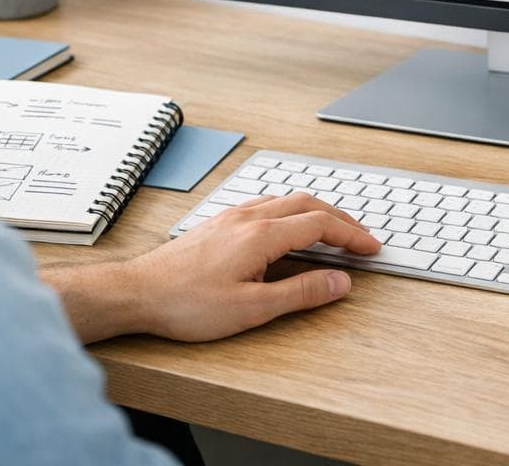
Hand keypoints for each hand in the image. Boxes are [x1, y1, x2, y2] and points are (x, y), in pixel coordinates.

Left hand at [45, 192, 379, 343]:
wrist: (136, 293)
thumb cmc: (186, 303)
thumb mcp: (251, 308)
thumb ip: (300, 292)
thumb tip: (339, 282)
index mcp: (262, 235)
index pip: (321, 225)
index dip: (352, 235)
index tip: (372, 248)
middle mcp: (249, 217)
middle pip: (309, 204)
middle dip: (341, 219)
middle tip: (361, 238)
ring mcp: (232, 216)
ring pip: (286, 200)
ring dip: (317, 212)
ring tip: (333, 230)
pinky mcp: (219, 223)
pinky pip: (267, 205)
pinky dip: (292, 212)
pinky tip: (288, 228)